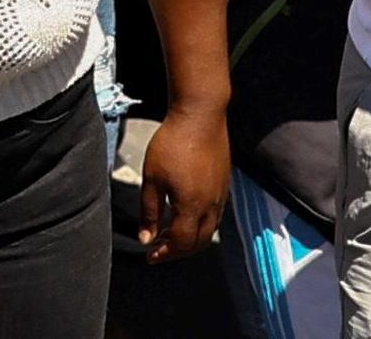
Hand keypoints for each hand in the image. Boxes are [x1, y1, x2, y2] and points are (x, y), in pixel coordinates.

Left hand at [138, 102, 230, 259]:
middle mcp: (211, 206)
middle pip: (198, 243)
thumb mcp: (152, 178)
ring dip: (190, 240)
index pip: (180, 243)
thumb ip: (149, 211)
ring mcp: (220, 196)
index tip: (150, 255)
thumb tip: (146, 238)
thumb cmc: (172, 143)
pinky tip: (186, 217)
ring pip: (209, 231)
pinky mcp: (224, 185)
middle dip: (178, 251)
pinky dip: (200, 226)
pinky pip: (215, 216)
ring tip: (170, 236)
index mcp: (192, 207)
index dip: (164, 253)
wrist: (200, 115)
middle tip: (159, 250)